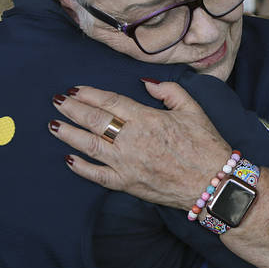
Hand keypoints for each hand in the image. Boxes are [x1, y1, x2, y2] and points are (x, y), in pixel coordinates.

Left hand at [49, 80, 228, 207]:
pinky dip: (81, 167)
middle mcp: (132, 140)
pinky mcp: (128, 184)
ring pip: (90, 145)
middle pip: (94, 120)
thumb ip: (169, 91)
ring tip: (54, 124)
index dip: (90, 94)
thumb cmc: (206, 145)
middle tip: (57, 101)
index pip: (110, 102)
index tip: (76, 89)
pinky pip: (98, 175)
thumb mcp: (192, 109)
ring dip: (69, 134)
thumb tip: (146, 83)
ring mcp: (126, 163)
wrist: (214, 183)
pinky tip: (69, 159)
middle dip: (73, 109)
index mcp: (147, 119)